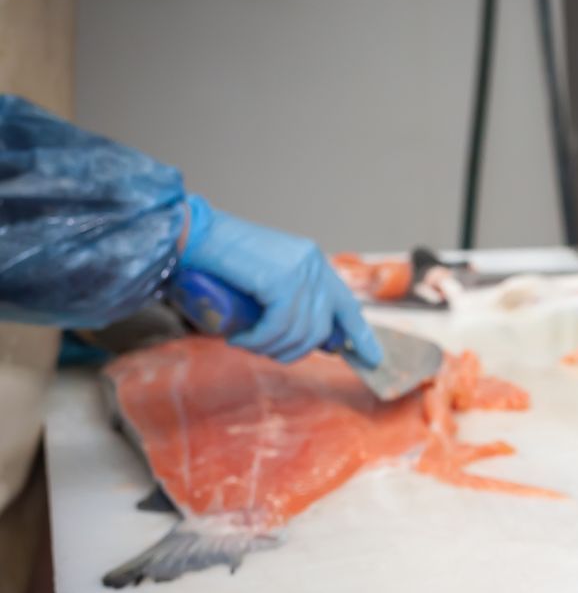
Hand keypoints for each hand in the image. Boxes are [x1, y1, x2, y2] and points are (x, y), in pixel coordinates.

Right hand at [176, 196, 382, 365]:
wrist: (190, 233)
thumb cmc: (219, 260)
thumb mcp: (266, 281)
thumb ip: (289, 300)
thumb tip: (312, 338)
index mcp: (314, 263)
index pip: (347, 305)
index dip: (361, 335)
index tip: (372, 359)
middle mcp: (313, 264)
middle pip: (321, 327)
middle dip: (296, 350)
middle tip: (267, 351)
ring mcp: (300, 271)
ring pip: (299, 331)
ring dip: (271, 348)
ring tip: (246, 344)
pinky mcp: (281, 279)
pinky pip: (279, 327)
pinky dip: (259, 340)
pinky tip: (241, 339)